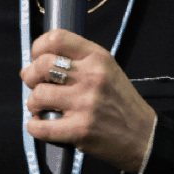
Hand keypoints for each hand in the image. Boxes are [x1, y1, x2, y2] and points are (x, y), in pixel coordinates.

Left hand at [19, 29, 156, 173]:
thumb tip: (36, 63)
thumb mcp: (106, 68)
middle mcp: (91, 76)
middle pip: (42, 65)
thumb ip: (77, 61)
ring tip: (41, 107)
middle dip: (30, 75)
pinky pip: (40, 126)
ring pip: (38, 95)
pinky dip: (34, 126)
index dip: (38, 47)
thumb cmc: (120, 101)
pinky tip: (41, 124)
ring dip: (33, 103)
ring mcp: (85, 103)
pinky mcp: (79, 130)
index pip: (57, 38)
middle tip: (33, 83)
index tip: (36, 56)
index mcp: (97, 57)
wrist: (142, 135)